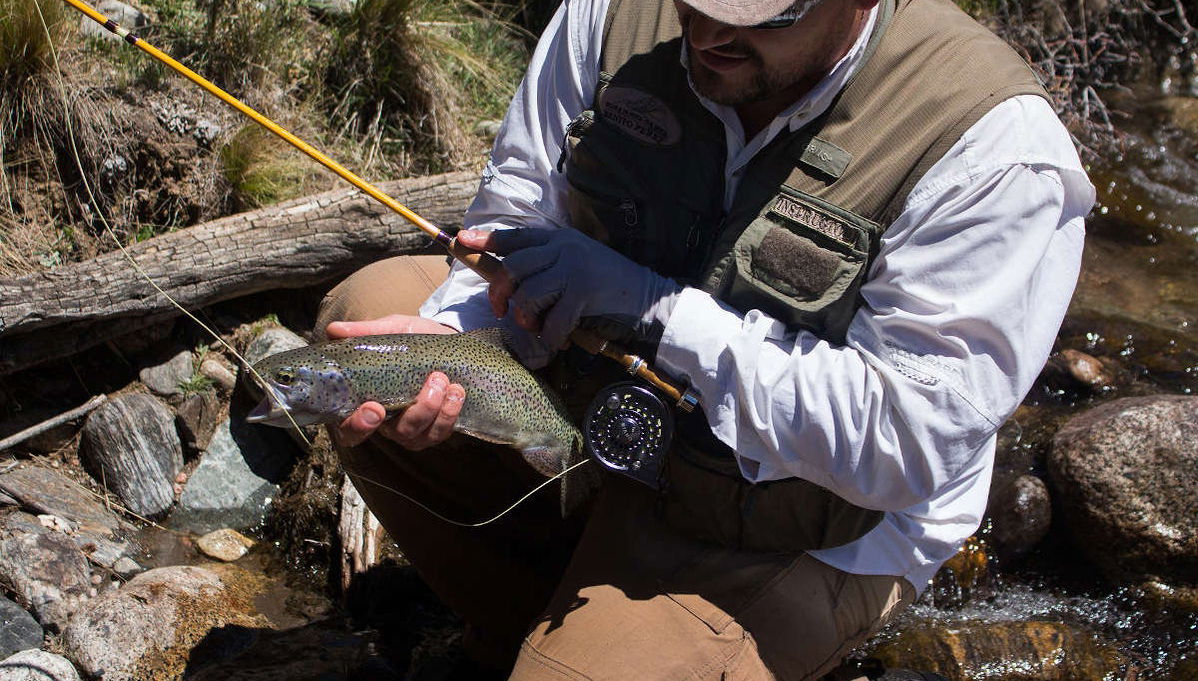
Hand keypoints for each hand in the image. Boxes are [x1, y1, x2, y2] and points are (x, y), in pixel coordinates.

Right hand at [326, 315, 464, 449]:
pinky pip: (442, 432)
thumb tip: (334, 329)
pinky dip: (450, 413)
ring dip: (436, 410)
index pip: (351, 429)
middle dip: (415, 415)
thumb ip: (365, 332)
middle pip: (394, 434)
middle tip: (431, 386)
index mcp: (366, 402)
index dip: (358, 426)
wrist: (447, 340)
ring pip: (421, 436)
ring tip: (446, 381)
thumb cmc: (412, 340)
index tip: (374, 408)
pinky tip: (457, 391)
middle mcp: (389, 422)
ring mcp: (414, 429)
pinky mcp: (438, 428)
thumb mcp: (391, 330)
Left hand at [456, 228, 681, 350]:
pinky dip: (550, 335)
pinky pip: (553, 318)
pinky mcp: (584, 291)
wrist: (647, 295)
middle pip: (514, 266)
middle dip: (500, 292)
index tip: (462, 241)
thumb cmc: (608, 284)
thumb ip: (548, 266)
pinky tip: (557, 340)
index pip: (516, 237)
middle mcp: (563, 248)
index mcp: (558, 239)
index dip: (487, 239)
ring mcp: (574, 268)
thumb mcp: (576, 263)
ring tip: (535, 326)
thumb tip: (513, 284)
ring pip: (529, 293)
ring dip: (526, 316)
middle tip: (501, 310)